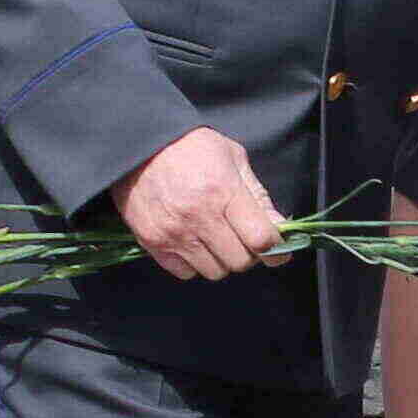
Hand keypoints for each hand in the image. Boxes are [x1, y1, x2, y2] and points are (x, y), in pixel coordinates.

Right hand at [113, 125, 283, 282]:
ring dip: (220, 259)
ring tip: (214, 237)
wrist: (139, 145)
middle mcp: (199, 216)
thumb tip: (279, 228)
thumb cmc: (190, 147)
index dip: (275, 249)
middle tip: (240, 237)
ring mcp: (174, 232)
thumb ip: (258, 196)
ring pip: (214, 271)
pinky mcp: (153, 242)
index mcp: (223, 191)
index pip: (260, 239)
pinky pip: (185, 273)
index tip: (276, 249)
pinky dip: (193, 263)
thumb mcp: (233, 158)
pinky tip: (192, 242)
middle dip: (247, 253)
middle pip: (240, 261)